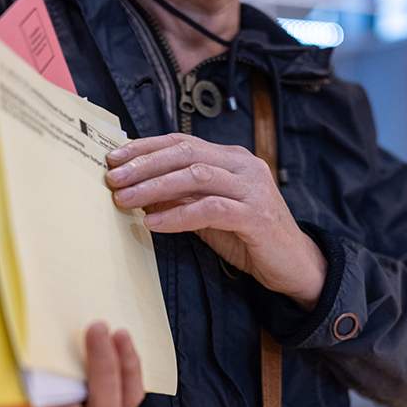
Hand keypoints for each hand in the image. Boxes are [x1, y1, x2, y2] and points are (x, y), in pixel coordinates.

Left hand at [106, 133, 326, 310]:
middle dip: (144, 164)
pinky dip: (179, 215)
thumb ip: (182, 196)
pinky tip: (154, 223)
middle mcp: (243, 165)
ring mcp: (252, 188)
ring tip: (125, 200)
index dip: (146, 147)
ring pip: (196, 176)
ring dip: (155, 187)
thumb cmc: (248, 237)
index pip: (183, 142)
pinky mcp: (256, 216)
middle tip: (113, 178)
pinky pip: (211, 209)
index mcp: (231, 157)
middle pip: (186, 153)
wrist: (293, 264)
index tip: (114, 158)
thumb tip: (138, 190)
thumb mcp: (209, 212)